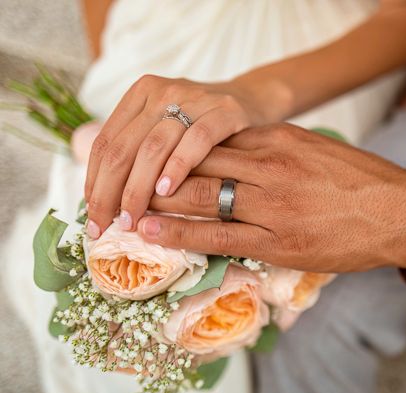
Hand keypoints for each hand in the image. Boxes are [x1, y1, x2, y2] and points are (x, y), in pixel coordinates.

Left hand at [84, 75, 277, 237]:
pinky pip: (196, 141)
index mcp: (140, 95)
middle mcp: (162, 92)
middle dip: (109, 192)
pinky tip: (166, 191)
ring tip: (132, 218)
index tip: (92, 216)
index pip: (106, 143)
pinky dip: (177, 167)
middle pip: (124, 148)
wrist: (252, 102)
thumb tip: (104, 200)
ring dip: (138, 188)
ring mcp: (193, 99)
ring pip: (153, 147)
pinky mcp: (224, 111)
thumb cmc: (202, 127)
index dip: (94, 182)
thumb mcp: (166, 129)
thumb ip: (138, 152)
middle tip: (106, 226)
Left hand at [137, 124, 405, 272]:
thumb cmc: (362, 182)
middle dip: (156, 172)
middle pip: (197, 163)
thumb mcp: (316, 149)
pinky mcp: (278, 240)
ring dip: (158, 201)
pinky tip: (151, 232)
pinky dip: (180, 233)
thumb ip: (275, 149)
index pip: (213, 138)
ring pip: (201, 197)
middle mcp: (270, 167)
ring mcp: (272, 204)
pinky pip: (218, 235)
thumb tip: (238, 154)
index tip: (150, 154)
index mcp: (279, 140)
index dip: (175, 147)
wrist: (401, 213)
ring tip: (124, 207)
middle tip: (122, 179)